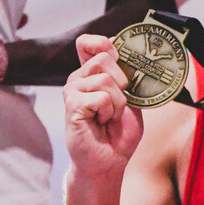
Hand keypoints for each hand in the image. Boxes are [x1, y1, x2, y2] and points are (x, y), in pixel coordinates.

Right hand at [63, 32, 141, 177]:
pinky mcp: (72, 105)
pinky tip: (100, 122)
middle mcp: (79, 78)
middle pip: (104, 57)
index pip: (88, 43)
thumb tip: (124, 52)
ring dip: (117, 102)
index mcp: (92, 74)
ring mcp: (73, 90)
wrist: (110, 161)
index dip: (102, 43)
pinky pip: (102, 97)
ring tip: (109, 117)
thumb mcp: (131, 100)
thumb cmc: (119, 133)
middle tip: (117, 105)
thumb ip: (128, 77)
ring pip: (106, 79)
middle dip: (122, 82)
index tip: (116, 55)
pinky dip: (109, 112)